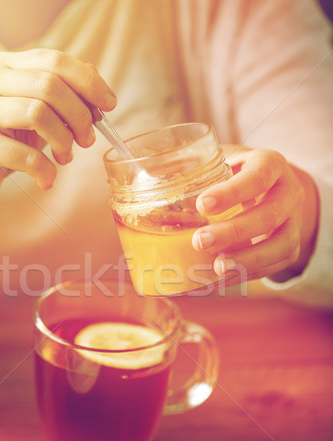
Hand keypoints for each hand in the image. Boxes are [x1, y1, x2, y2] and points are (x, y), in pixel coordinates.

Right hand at [0, 48, 116, 214]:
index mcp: (4, 66)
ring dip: (63, 141)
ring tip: (65, 159)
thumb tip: (96, 82)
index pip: (55, 61)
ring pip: (38, 113)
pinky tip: (47, 180)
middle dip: (80, 115)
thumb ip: (59, 95)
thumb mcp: (32, 114)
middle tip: (86, 140)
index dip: (89, 82)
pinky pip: (24, 155)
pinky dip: (45, 171)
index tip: (109, 105)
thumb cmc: (2, 143)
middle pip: (50, 84)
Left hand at [192, 147, 319, 283]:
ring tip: (215, 268)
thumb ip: (195, 167)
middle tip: (200, 241)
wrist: (274, 189)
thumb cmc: (236, 173)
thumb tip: (146, 178)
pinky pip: (273, 265)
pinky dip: (246, 275)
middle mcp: (288, 192)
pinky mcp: (289, 248)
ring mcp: (293, 222)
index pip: (257, 176)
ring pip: (279, 245)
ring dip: (246, 260)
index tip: (202, 205)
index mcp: (270, 164)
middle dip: (234, 232)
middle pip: (269, 215)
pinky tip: (220, 279)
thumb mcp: (222, 160)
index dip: (232, 192)